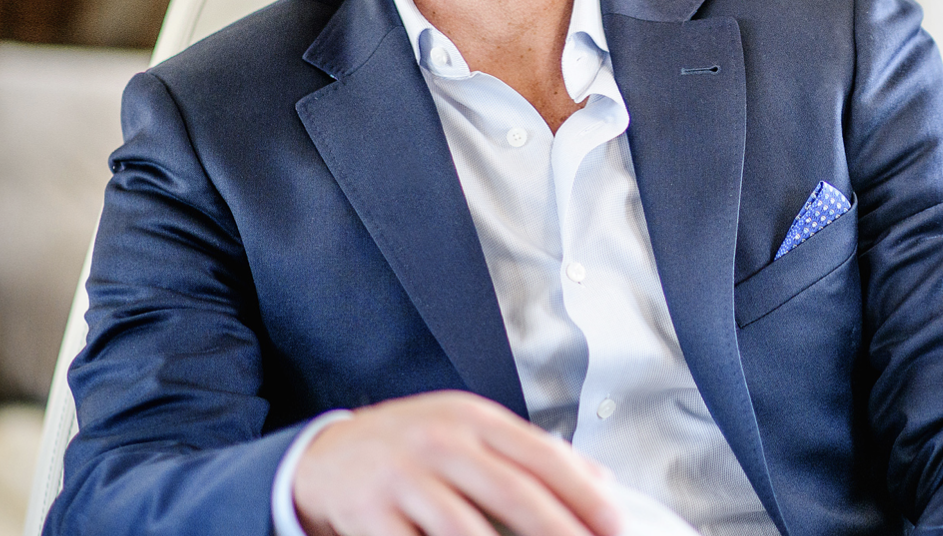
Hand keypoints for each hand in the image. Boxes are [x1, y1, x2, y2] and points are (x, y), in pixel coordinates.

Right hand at [292, 390, 623, 535]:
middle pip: (513, 492)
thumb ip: (528, 453)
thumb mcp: (468, 431)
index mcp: (473, 418)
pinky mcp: (367, 515)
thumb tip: (601, 481)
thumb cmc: (412, 447)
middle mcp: (439, 440)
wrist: (326, 456)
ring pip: (466, 531)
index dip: (584, 493)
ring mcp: (401, 478)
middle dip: (559, 532)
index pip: (541, 454)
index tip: (616, 525)